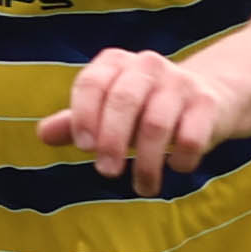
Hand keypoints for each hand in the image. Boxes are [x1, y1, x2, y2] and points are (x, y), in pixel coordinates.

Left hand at [37, 47, 230, 194]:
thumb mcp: (106, 112)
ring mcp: (180, 82)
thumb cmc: (142, 108)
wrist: (206, 98)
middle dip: (112, 140)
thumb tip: (43, 134)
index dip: (84, 115)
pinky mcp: (207, 103)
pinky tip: (176, 168)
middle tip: (107, 172)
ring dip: (147, 162)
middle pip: (123, 100)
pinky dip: (182, 158)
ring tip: (143, 188)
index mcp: (115, 63)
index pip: (92, 83)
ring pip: (157, 123)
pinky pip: (192, 136)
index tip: (84, 147)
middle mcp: (147, 65)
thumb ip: (75, 123)